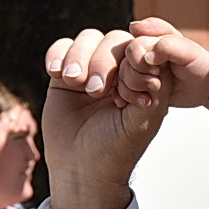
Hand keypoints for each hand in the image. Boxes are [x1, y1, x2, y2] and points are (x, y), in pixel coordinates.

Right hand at [43, 28, 170, 208]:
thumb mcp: (141, 120)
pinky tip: (57, 74)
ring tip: (75, 82)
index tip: (126, 90)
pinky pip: (61, 47)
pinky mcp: (65, 74)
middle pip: (115, 40)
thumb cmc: (116, 148)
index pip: (143, 49)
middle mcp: (122, 71)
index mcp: (146, 79)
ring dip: (80, 56)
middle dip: (104, 61)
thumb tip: (151, 56)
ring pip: (89, 38)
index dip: (133, 60)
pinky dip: (58, 54)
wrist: (81, 169)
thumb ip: (150, 86)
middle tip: (96, 90)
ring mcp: (93, 69)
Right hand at [117, 17, 208, 109]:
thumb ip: (167, 46)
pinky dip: (126, 98)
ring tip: (149, 98)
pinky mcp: (136, 86)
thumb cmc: (198, 63)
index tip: (157, 71)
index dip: (138, 61)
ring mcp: (136, 70)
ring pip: (119, 79)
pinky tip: (141, 103)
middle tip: (155, 85)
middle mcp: (139, 53)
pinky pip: (121, 92)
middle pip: (121, 64)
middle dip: (134, 78)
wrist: (206, 84)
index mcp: (147, 38)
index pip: (130, 48)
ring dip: (130, 90)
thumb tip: (146, 56)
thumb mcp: (187, 51)